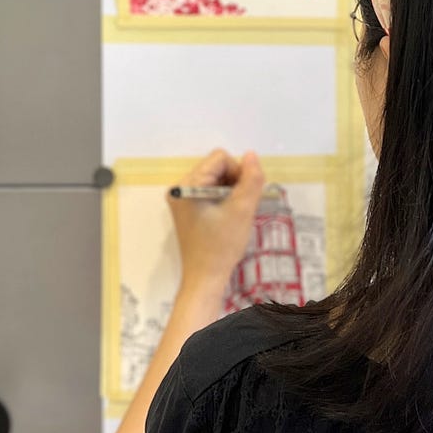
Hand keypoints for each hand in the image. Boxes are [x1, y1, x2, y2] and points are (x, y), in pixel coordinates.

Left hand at [167, 148, 265, 299]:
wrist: (205, 277)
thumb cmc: (222, 245)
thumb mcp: (242, 210)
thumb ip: (251, 179)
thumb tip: (251, 154)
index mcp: (188, 184)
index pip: (220, 159)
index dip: (238, 172)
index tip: (245, 195)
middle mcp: (180, 187)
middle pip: (216, 167)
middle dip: (234, 182)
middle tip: (242, 206)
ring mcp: (182, 199)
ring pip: (215, 179)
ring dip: (231, 191)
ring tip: (235, 213)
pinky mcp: (187, 209)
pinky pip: (210, 191)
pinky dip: (224, 199)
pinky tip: (228, 217)